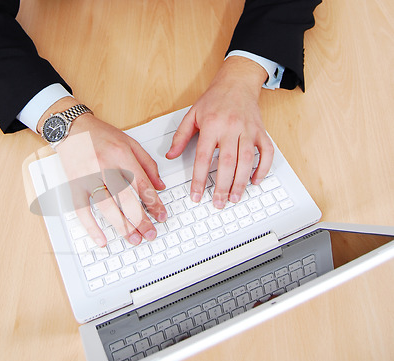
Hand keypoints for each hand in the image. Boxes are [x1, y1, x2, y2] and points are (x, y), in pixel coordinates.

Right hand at [42, 98, 166, 247]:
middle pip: (126, 198)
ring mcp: (88, 177)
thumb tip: (160, 185)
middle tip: (150, 233)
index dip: (154, 203)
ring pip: (106, 206)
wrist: (71, 128)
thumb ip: (147, 164)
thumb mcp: (130, 143)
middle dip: (140, 220)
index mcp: (121, 155)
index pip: (142, 184)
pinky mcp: (74, 185)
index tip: (161, 216)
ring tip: (133, 238)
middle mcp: (105, 166)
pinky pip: (82, 209)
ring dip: (121, 226)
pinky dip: (91, 227)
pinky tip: (101, 239)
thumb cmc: (100, 135)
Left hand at [166, 56, 273, 208]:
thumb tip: (170, 155)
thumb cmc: (214, 99)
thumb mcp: (192, 114)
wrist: (237, 81)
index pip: (204, 158)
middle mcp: (231, 128)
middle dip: (222, 186)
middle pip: (227, 163)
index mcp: (211, 125)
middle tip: (218, 203)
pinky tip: (255, 181)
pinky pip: (266, 152)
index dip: (199, 179)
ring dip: (241, 182)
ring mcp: (248, 130)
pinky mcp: (261, 131)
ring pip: (246, 160)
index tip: (197, 195)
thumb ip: (180, 136)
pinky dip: (263, 168)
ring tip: (234, 198)